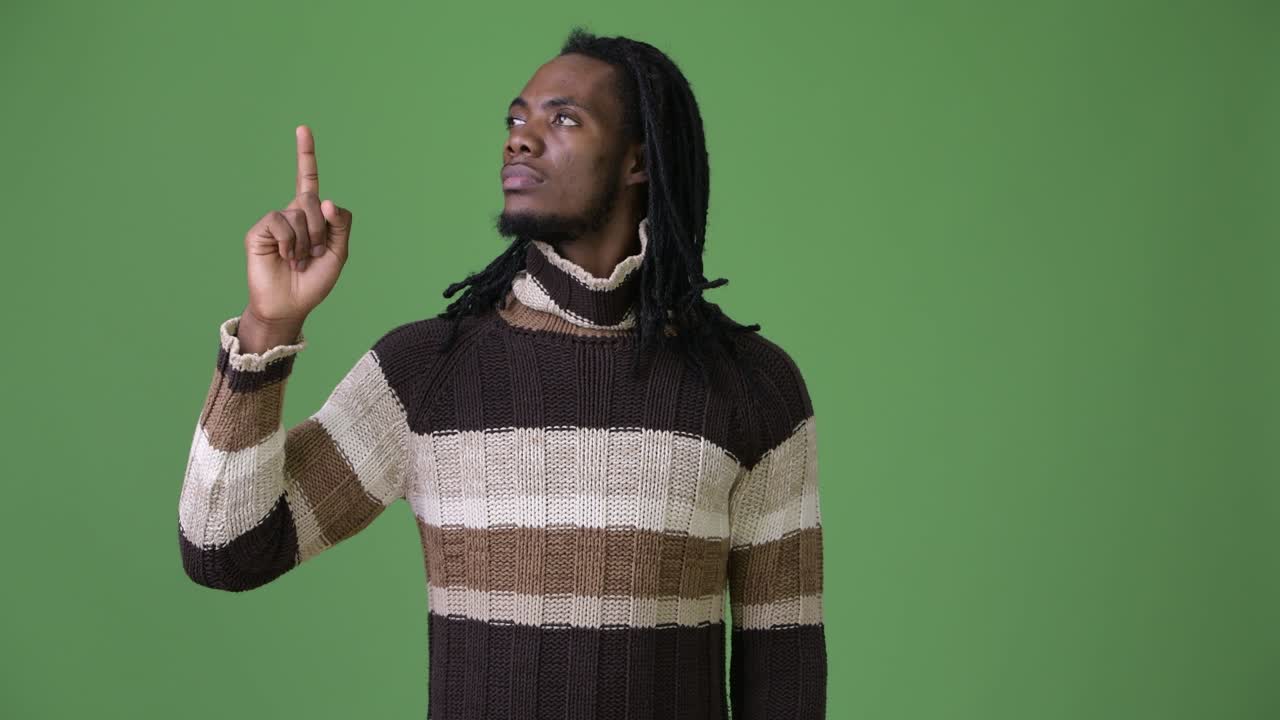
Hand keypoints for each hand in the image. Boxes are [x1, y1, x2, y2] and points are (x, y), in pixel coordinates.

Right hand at [242, 124, 352, 325]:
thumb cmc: (313, 282)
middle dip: (322, 229)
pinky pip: (280, 221)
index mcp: (311, 217)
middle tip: (316, 252)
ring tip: (298, 259)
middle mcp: (291, 214)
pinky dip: (289, 241)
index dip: (305, 155)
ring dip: (306, 240)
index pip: (307, 180)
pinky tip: (285, 256)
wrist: (289, 305)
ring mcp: (274, 222)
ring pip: (299, 212)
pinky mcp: (259, 231)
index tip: (302, 129)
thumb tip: (326, 199)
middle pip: (313, 200)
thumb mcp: (338, 254)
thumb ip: (340, 225)